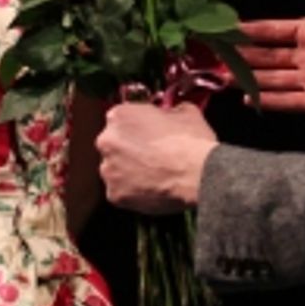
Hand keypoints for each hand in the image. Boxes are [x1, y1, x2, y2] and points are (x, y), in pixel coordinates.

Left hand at [96, 102, 216, 212]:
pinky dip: (133, 192)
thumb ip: (170, 111)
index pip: (122, 119)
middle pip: (114, 144)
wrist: (198, 175)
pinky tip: (152, 189)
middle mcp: (107, 141)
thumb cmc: (191, 142)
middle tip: (152, 156)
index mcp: (119, 116)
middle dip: (129, 149)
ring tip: (154, 175)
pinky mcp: (115, 194)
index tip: (149, 133)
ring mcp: (109, 170)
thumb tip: (171, 114)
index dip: (138, 127)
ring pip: (116, 169)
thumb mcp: (185, 112)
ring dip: (130, 171)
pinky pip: (121, 192)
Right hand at [237, 0, 304, 111]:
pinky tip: (249, 98)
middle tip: (219, 58)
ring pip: (274, 80)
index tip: (229, 30)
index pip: (274, 32)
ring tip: (226, 79)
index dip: (252, 31)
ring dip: (250, 80)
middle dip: (244, 59)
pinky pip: (290, 101)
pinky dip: (270, 101)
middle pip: (269, 58)